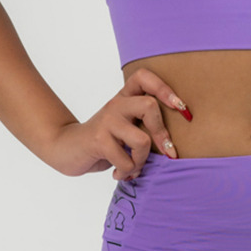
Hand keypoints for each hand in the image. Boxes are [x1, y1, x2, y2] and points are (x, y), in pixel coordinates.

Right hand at [42, 68, 192, 179]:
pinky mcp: (99, 139)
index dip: (165, 89)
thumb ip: (144, 129)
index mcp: (125, 97)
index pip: (144, 77)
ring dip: (142, 161)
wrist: (68, 150)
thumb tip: (174, 149)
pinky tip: (119, 173)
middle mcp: (116, 104)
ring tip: (134, 167)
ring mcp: (107, 120)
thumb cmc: (104, 143)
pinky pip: (127, 160)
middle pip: (149, 106)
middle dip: (161, 135)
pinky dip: (127, 171)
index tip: (182, 109)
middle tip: (166, 153)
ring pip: (142, 140)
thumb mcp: (126, 130)